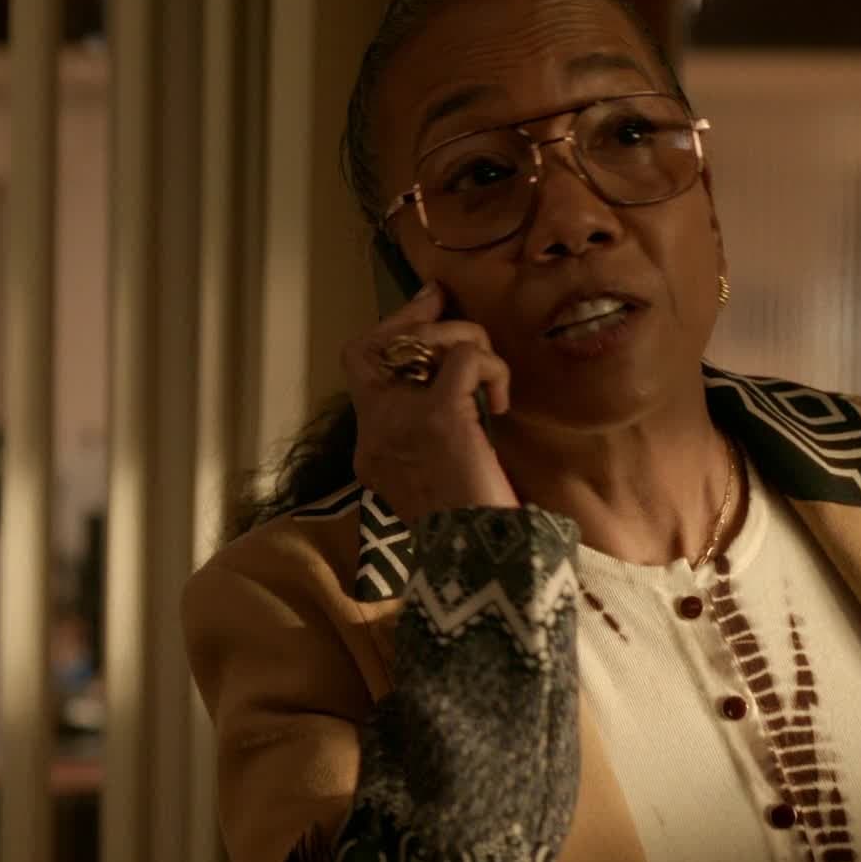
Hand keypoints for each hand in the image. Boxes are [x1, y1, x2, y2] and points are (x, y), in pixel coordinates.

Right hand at [343, 282, 517, 523]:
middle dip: (411, 317)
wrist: (480, 560)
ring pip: (425, 338)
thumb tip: (463, 390)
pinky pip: (464, 356)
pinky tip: (500, 401)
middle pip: (372, 345)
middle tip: (445, 301)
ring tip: (490, 381)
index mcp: (371, 452)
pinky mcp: (439, 414)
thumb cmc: (471, 531)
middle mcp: (375, 431)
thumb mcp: (438, 481)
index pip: (360, 369)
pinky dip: (490, 366)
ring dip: (467, 342)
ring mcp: (401, 420)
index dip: (389, 334)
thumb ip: (432, 438)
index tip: (425, 311)